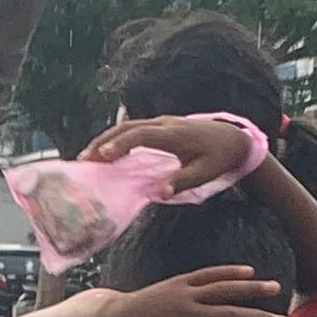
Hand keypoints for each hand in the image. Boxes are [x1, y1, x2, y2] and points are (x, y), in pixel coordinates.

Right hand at [85, 112, 261, 195]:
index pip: (140, 136)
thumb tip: (159, 193)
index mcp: (173, 135)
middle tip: (83, 160)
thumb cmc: (219, 158)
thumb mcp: (205, 173)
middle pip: (127, 128)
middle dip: (103, 141)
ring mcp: (161, 123)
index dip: (120, 145)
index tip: (102, 157)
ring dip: (106, 139)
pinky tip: (105, 152)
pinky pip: (133, 129)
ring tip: (87, 157)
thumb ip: (182, 181)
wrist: (233, 138)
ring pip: (127, 126)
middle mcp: (164, 124)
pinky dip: (116, 138)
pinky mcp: (160, 127)